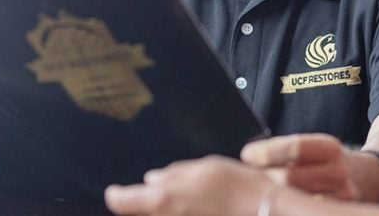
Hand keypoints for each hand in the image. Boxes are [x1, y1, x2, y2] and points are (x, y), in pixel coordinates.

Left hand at [104, 156, 272, 215]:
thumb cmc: (238, 187)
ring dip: (167, 208)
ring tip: (189, 199)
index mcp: (163, 199)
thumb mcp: (205, 167)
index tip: (115, 191)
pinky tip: (200, 207)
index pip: (123, 202)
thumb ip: (175, 173)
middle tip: (161, 192)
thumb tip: (152, 179)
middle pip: (143, 213)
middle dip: (145, 203)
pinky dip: (184, 211)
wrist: (264, 213)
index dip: (117, 195)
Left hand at [241, 133, 371, 200]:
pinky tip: (281, 205)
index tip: (247, 155)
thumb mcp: (314, 148)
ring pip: (297, 199)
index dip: (268, 151)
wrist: (367, 177)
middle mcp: (338, 171)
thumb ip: (285, 151)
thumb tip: (249, 157)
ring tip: (264, 193)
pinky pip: (307, 212)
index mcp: (329, 148)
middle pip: (292, 177)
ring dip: (275, 196)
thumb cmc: (327, 162)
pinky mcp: (341, 211)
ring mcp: (341, 196)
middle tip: (252, 179)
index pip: (296, 147)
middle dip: (267, 178)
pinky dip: (290, 208)